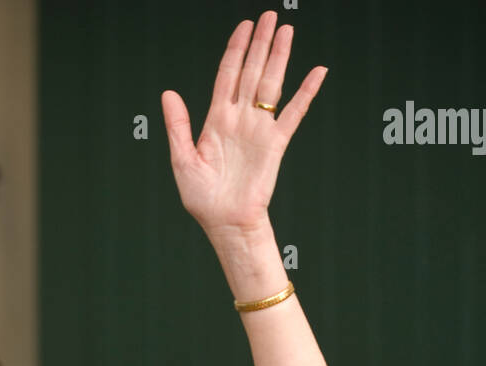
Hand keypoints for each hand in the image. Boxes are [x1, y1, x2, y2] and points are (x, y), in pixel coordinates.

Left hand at [161, 13, 326, 238]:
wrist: (225, 224)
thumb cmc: (203, 199)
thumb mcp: (182, 160)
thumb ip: (178, 125)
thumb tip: (168, 93)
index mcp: (216, 120)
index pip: (227, 75)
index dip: (235, 49)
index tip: (244, 26)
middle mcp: (239, 119)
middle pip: (252, 71)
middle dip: (260, 43)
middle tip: (270, 16)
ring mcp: (258, 129)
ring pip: (271, 84)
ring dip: (279, 57)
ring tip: (286, 30)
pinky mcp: (275, 144)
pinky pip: (293, 113)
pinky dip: (306, 92)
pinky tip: (316, 72)